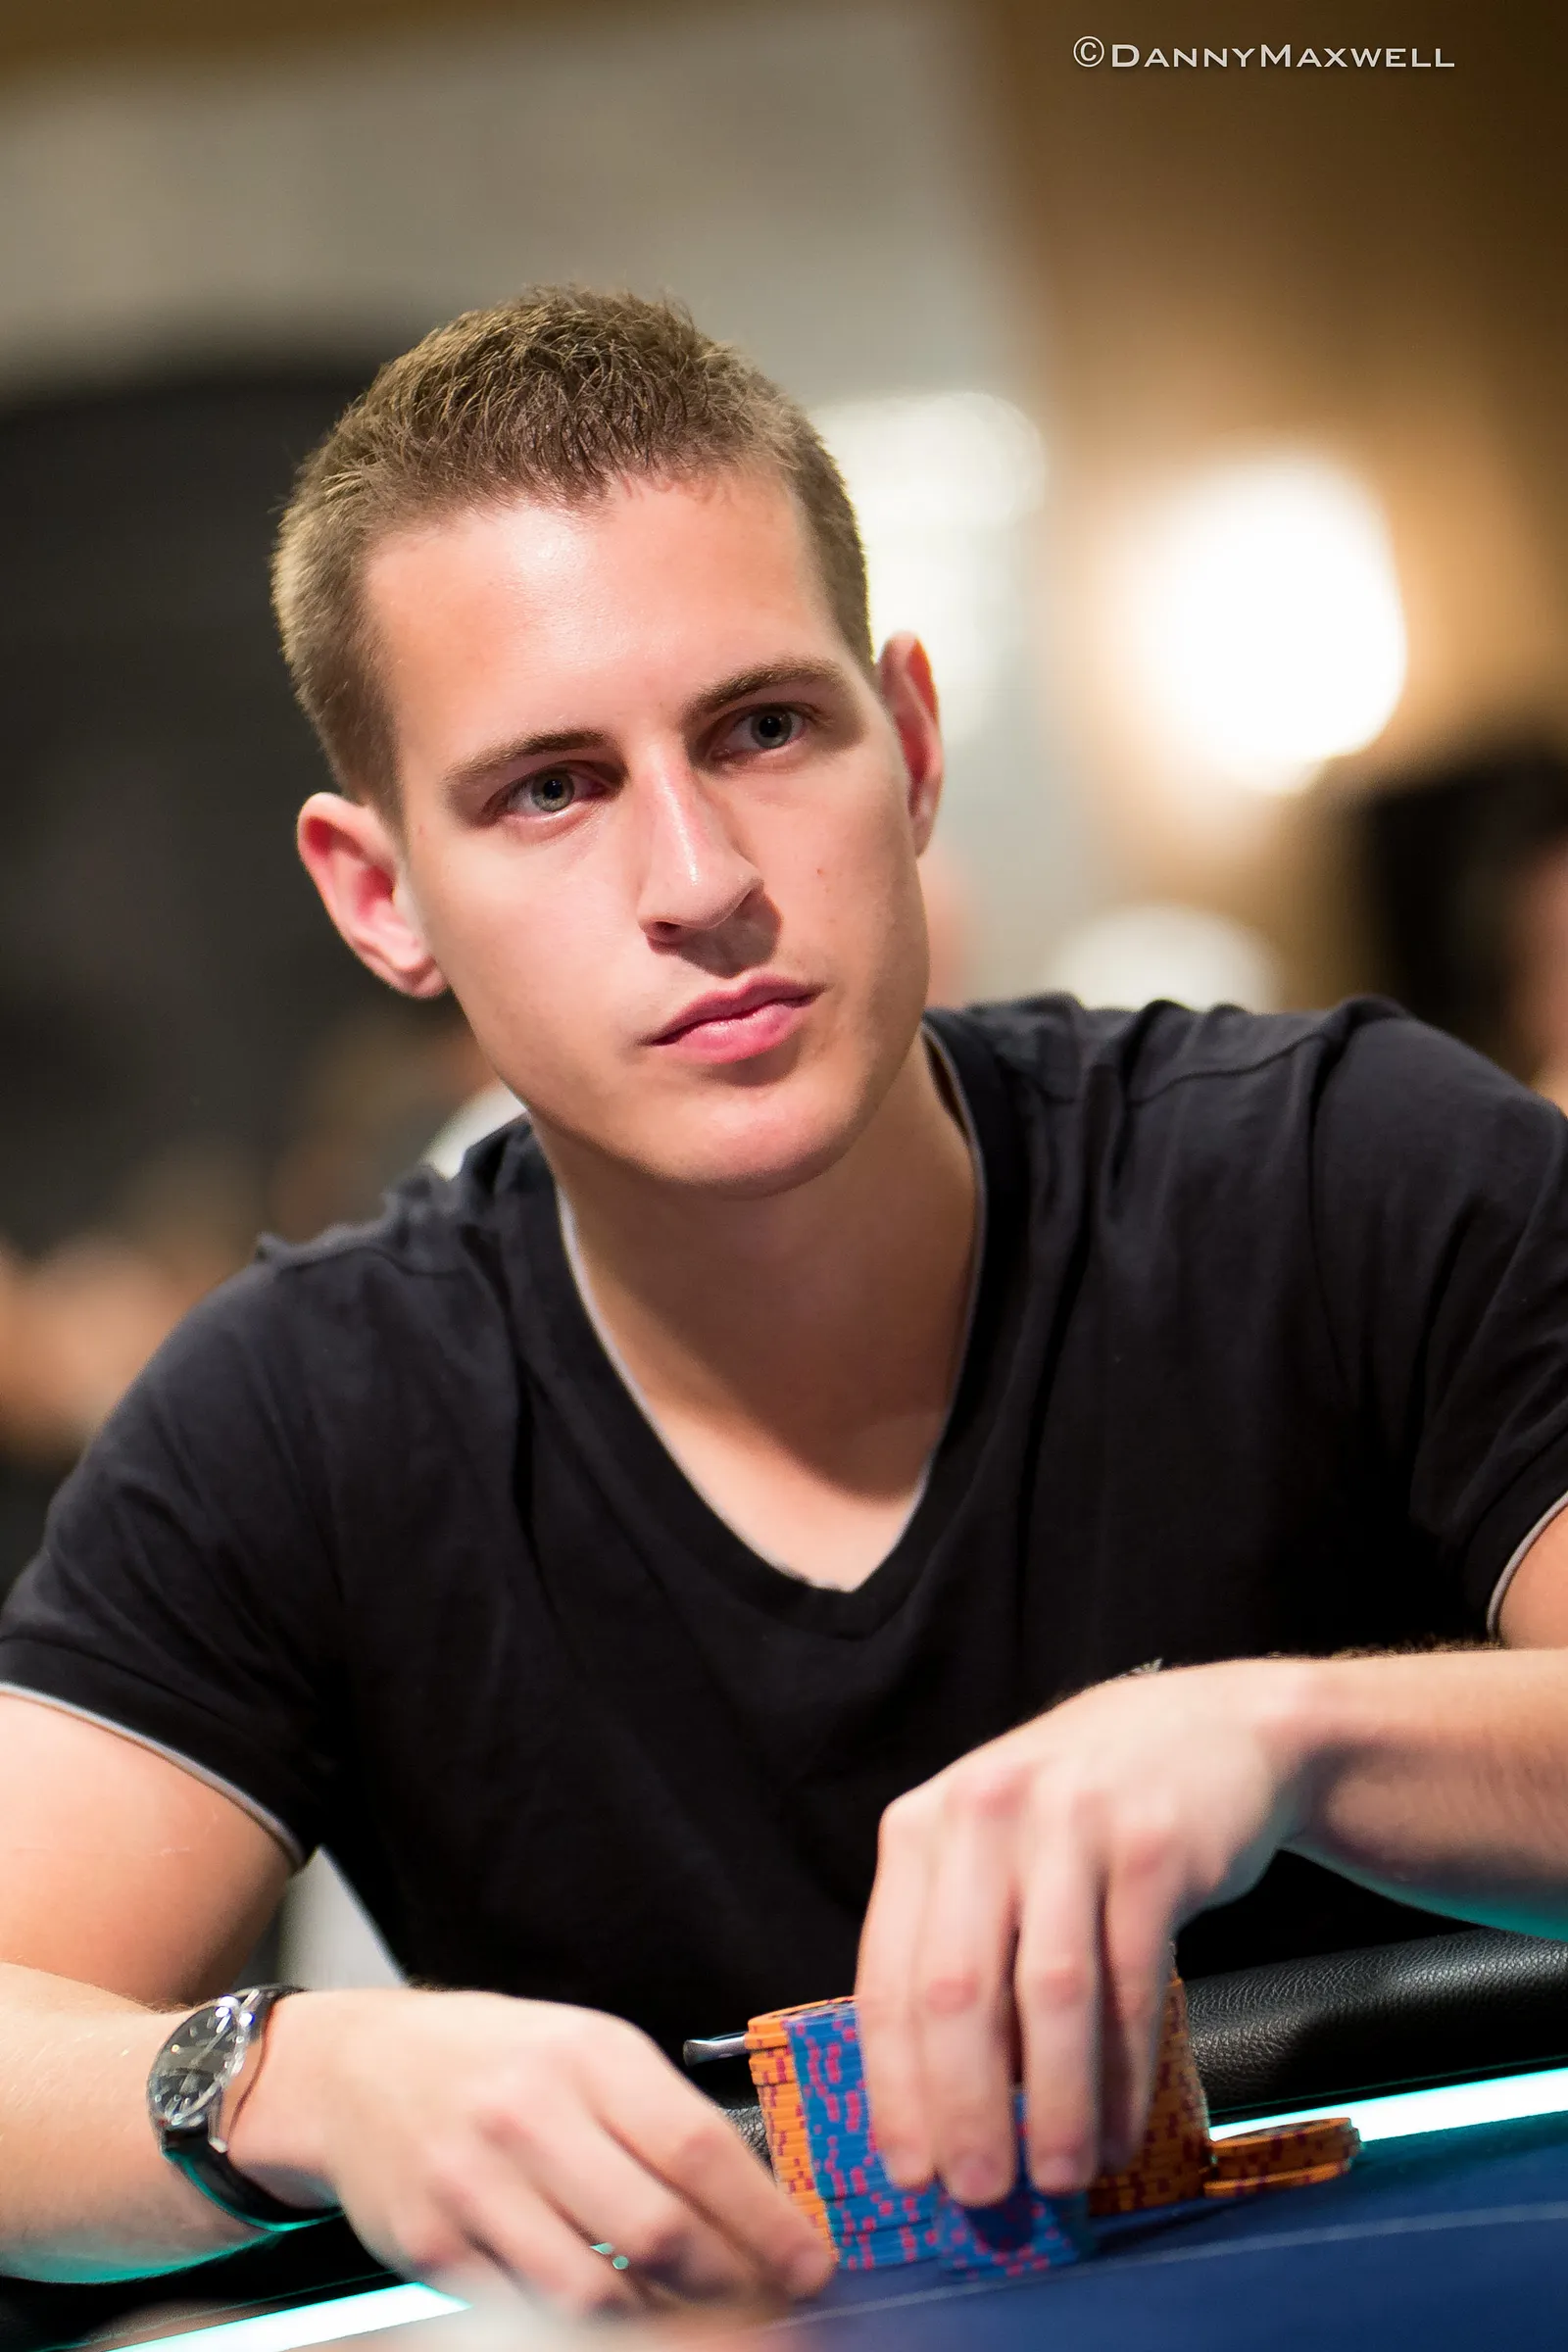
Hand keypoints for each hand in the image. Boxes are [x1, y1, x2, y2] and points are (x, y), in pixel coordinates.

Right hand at [229, 1988, 834, 2313]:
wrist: (359, 2067)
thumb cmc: (494, 2059)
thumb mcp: (586, 2049)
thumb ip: (659, 2115)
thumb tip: (757, 2196)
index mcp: (587, 2054)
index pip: (697, 2149)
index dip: (765, 2220)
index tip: (811, 2264)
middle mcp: (531, 2114)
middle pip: (656, 2231)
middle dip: (730, 2284)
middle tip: (770, 2304)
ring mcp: (475, 2183)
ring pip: (595, 2290)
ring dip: (666, 2322)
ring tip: (703, 2320)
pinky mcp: (434, 2244)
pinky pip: (528, 2309)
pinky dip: (586, 2327)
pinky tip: (623, 2320)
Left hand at [855, 1660, 1314, 2208]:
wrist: (1210, 1728)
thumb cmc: (1079, 1816)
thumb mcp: (991, 1852)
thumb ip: (953, 1949)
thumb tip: (936, 2110)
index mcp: (923, 1827)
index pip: (890, 1976)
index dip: (895, 2087)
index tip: (908, 2172)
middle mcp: (985, 1814)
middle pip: (958, 1990)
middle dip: (965, 2108)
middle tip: (979, 2194)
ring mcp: (1071, 1823)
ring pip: (1050, 1993)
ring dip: (1055, 2103)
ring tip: (1059, 2177)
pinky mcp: (1153, 1845)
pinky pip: (1134, 1982)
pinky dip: (1124, 2071)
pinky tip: (1120, 2128)